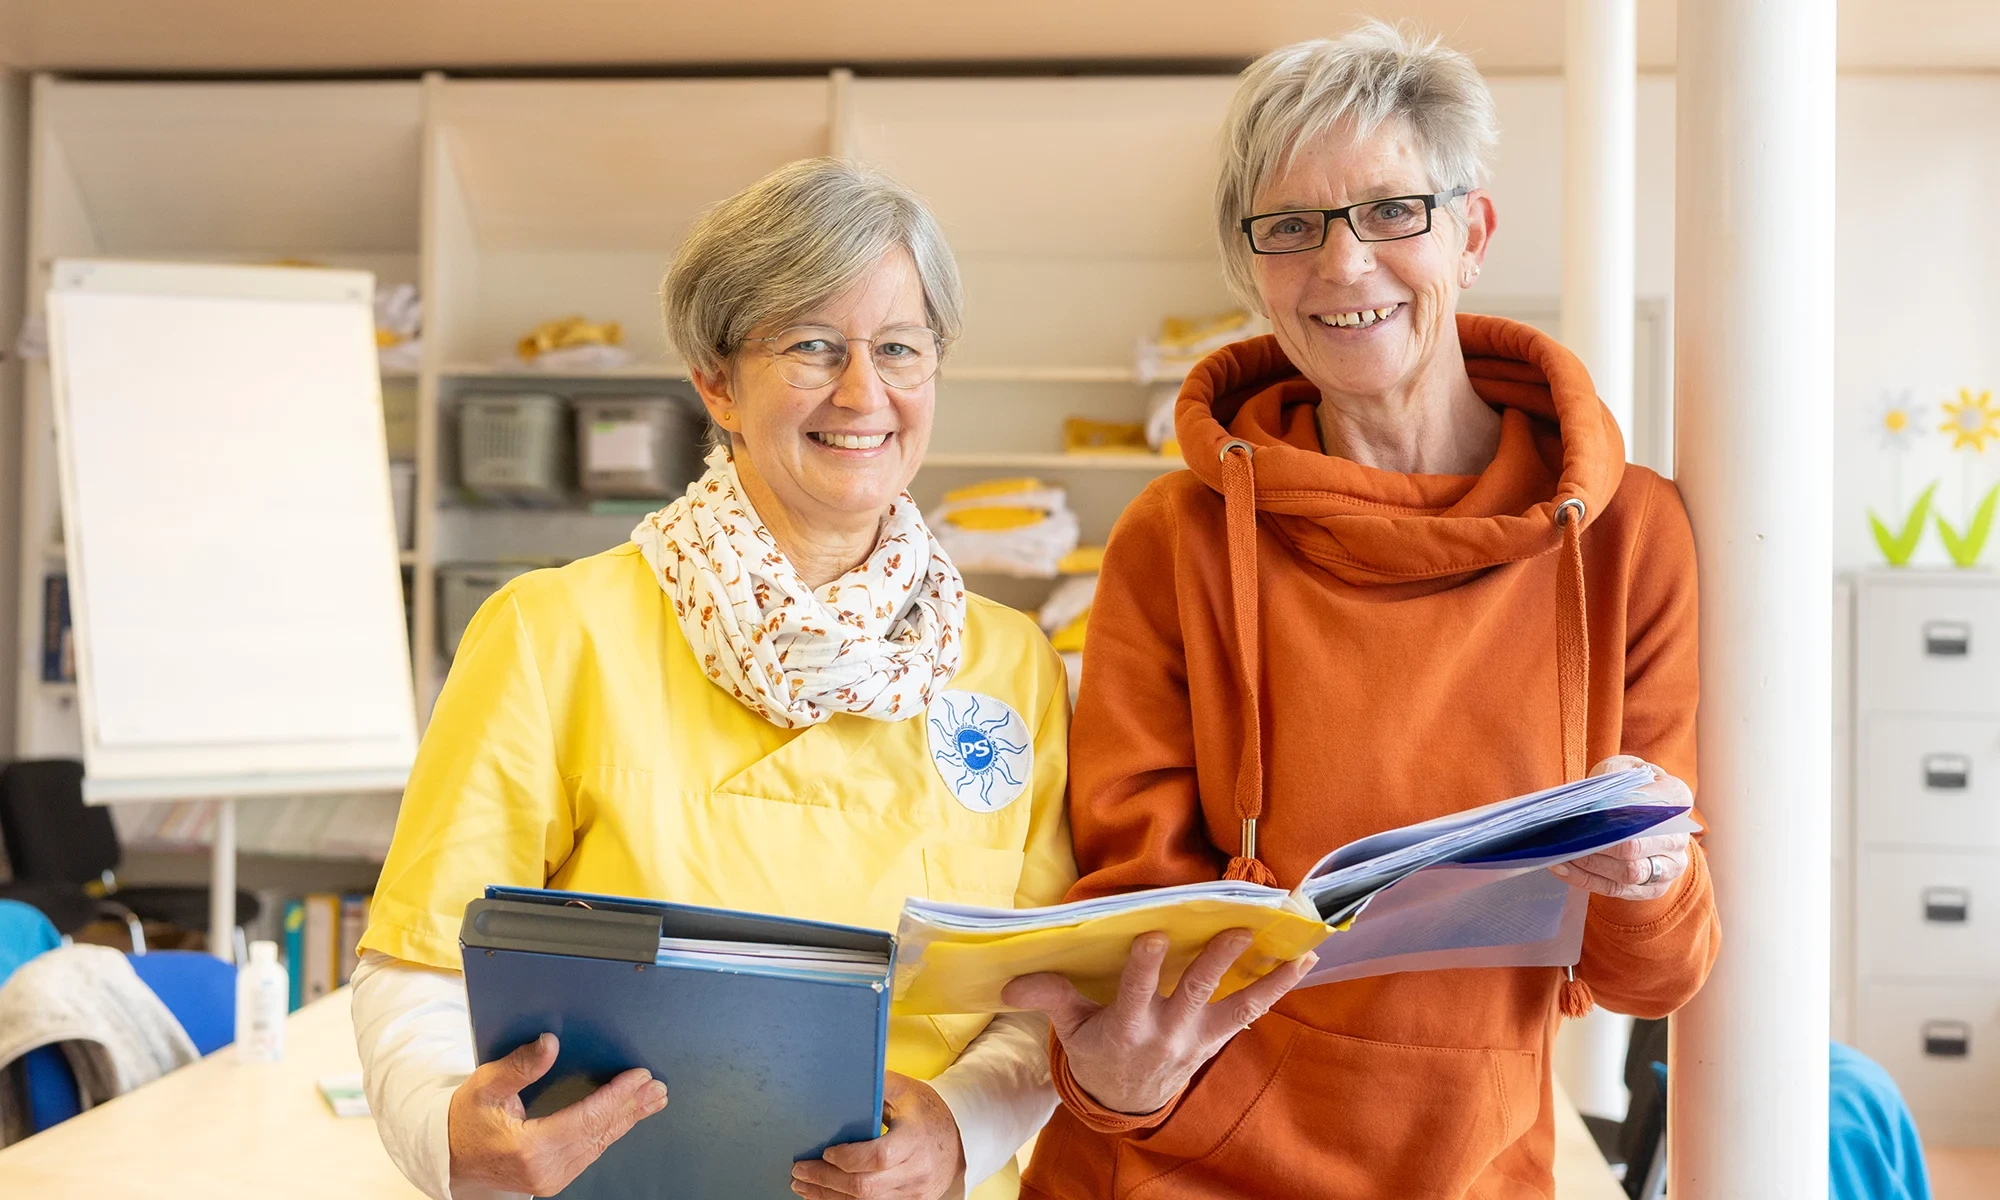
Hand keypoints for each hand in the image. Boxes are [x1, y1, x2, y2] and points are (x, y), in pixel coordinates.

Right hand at [447, 1032, 667, 1195]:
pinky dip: (609, 1134)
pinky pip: (589, 1153)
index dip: (617, 1096)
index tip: (639, 1077)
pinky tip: (623, 1120)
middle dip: (631, 1108)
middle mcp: (545, 1169)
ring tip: (650, 1102)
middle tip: (656, 1088)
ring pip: (599, 1145)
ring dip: (626, 1121)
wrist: (448, 1158)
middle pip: (600, 1132)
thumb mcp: (485, 1086)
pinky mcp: (552, 1179)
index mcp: (530, 1148)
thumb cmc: (465, 1121)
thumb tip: (549, 1043)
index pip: (587, 1117)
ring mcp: (550, 1179)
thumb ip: (520, 1066)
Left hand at [791, 1073, 963, 1199]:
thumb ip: (876, 1086)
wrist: (961, 1138)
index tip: (826, 1150)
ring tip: (804, 1185)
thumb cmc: (928, 1111)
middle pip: (865, 1187)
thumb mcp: (906, 1091)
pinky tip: (825, 1195)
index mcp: (915, 1139)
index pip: (878, 1157)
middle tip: (799, 1171)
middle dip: (826, 1180)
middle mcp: (916, 1171)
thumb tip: (840, 1078)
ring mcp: (913, 1192)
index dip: (848, 1158)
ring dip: (829, 1196)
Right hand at [1001, 929, 1317, 1115]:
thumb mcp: (1070, 1028)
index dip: (1145, 966)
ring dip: (1266, 981)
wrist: (1123, 1102)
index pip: (1137, 993)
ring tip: (1296, 954)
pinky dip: (1275, 989)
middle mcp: (1166, 1034)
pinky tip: (1301, 963)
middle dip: (1215, 962)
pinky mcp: (1214, 1042)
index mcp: (1126, 1028)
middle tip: (1238, 931)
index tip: (1154, 935)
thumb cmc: (1096, 1052)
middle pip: (1194, 993)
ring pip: (1235, 1007)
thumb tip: (1012, 983)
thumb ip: (1050, 997)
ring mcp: (1195, 1040)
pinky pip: (1248, 1014)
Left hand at [1549, 755, 1692, 900]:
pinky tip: (1560, 867)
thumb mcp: (1621, 769)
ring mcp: (1670, 867)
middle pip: (1634, 847)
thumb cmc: (1627, 786)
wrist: (1643, 811)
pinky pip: (1616, 889)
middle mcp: (1679, 837)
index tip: (1586, 811)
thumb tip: (1592, 802)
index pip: (1646, 808)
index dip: (1615, 812)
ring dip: (1588, 864)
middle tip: (1564, 836)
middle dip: (1594, 843)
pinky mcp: (1653, 888)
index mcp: (1676, 798)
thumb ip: (1610, 778)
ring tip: (1558, 852)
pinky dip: (1585, 879)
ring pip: (1627, 873)